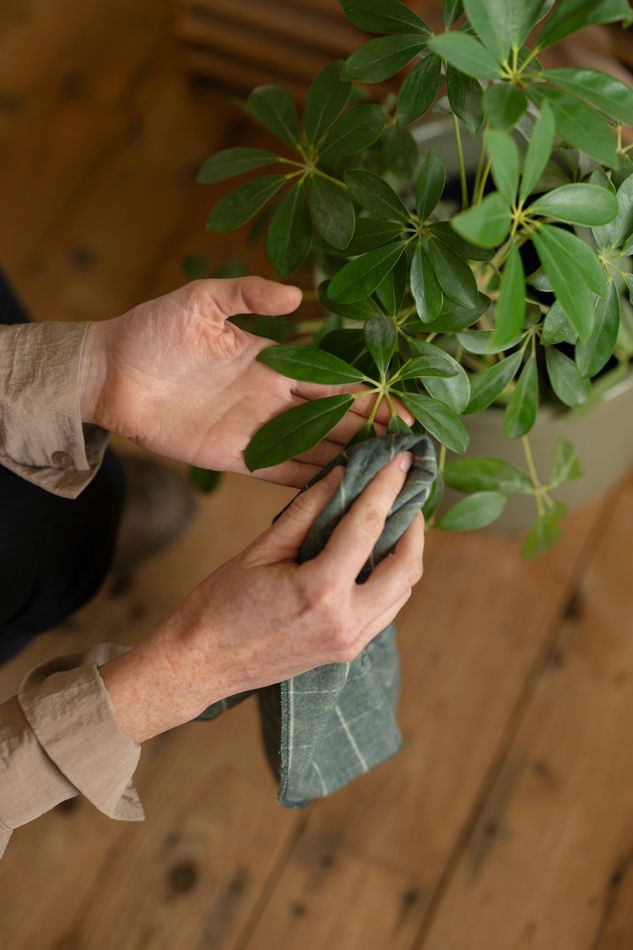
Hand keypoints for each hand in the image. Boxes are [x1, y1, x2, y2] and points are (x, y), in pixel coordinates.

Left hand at [80, 277, 411, 486]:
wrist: (111, 372)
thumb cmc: (154, 330)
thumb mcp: (202, 301)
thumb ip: (247, 295)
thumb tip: (297, 295)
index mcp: (273, 363)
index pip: (333, 381)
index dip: (369, 395)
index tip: (404, 407)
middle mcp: (274, 401)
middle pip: (335, 419)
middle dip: (372, 432)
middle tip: (411, 448)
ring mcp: (256, 432)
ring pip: (315, 448)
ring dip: (349, 460)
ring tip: (388, 474)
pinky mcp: (234, 458)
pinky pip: (280, 473)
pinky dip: (310, 482)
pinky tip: (340, 492)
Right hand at [100, 452, 423, 742]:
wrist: (200, 666)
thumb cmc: (219, 606)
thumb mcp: (260, 550)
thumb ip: (306, 511)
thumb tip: (341, 475)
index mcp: (322, 591)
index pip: (367, 527)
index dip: (386, 487)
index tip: (401, 459)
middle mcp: (347, 621)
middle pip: (406, 566)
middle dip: (413, 525)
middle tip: (407, 492)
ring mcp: (350, 642)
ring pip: (403, 592)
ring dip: (406, 553)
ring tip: (396, 519)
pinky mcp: (347, 651)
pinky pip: (386, 610)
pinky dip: (390, 579)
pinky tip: (375, 556)